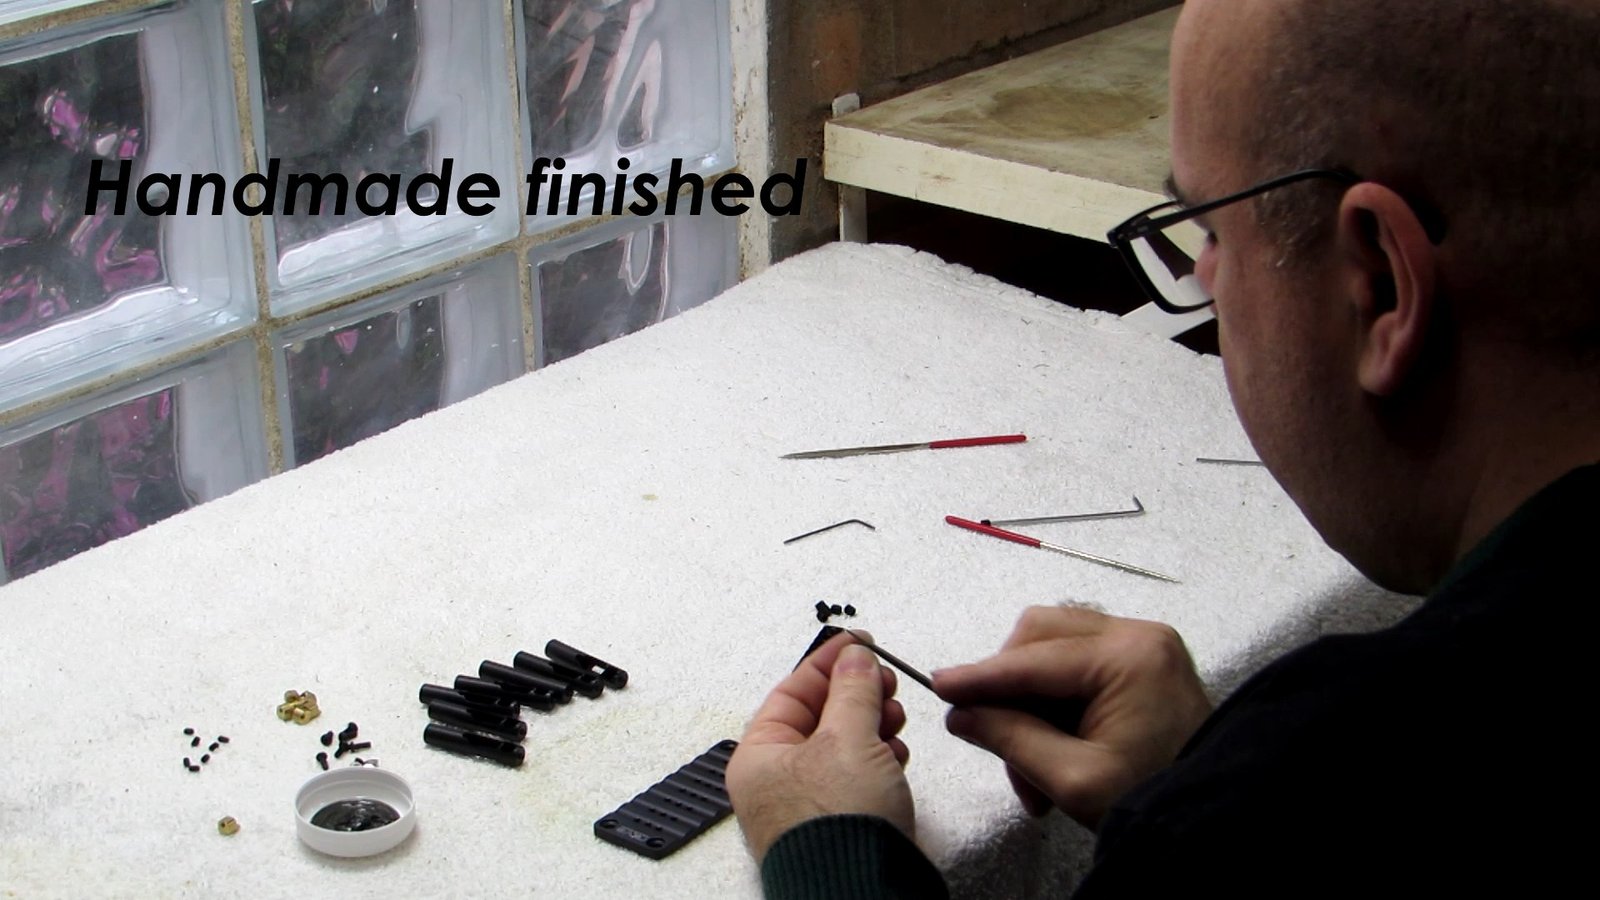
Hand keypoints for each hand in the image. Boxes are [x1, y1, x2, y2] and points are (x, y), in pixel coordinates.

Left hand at [727, 632, 912, 862]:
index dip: (830, 662)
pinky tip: (896, 753)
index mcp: (759, 756)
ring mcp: (809, 803)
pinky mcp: (841, 820)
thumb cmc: (838, 830)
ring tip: (894, 717)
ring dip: (873, 724)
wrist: (864, 892)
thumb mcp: (848, 739)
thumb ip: (853, 690)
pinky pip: (857, 774)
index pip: (793, 690)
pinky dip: (879, 757)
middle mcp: (777, 780)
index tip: (859, 643)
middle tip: (885, 680)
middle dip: (858, 694)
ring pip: (842, 745)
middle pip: (820, 716)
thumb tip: (854, 657)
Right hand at [933, 605, 1211, 829]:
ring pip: (1054, 648)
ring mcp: (1144, 646)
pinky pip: (1077, 663)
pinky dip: (1054, 701)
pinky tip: (1052, 746)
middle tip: (993, 736)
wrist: (1215, 816)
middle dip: (1009, 687)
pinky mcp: (1143, 663)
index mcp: (1130, 657)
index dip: (982, 676)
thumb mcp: (1074, 780)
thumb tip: (962, 715)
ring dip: (1029, 699)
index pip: (1035, 658)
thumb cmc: (1154, 797)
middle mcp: (1139, 636)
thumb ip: (1011, 740)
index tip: (940, 685)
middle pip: (1041, 635)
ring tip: (1030, 763)